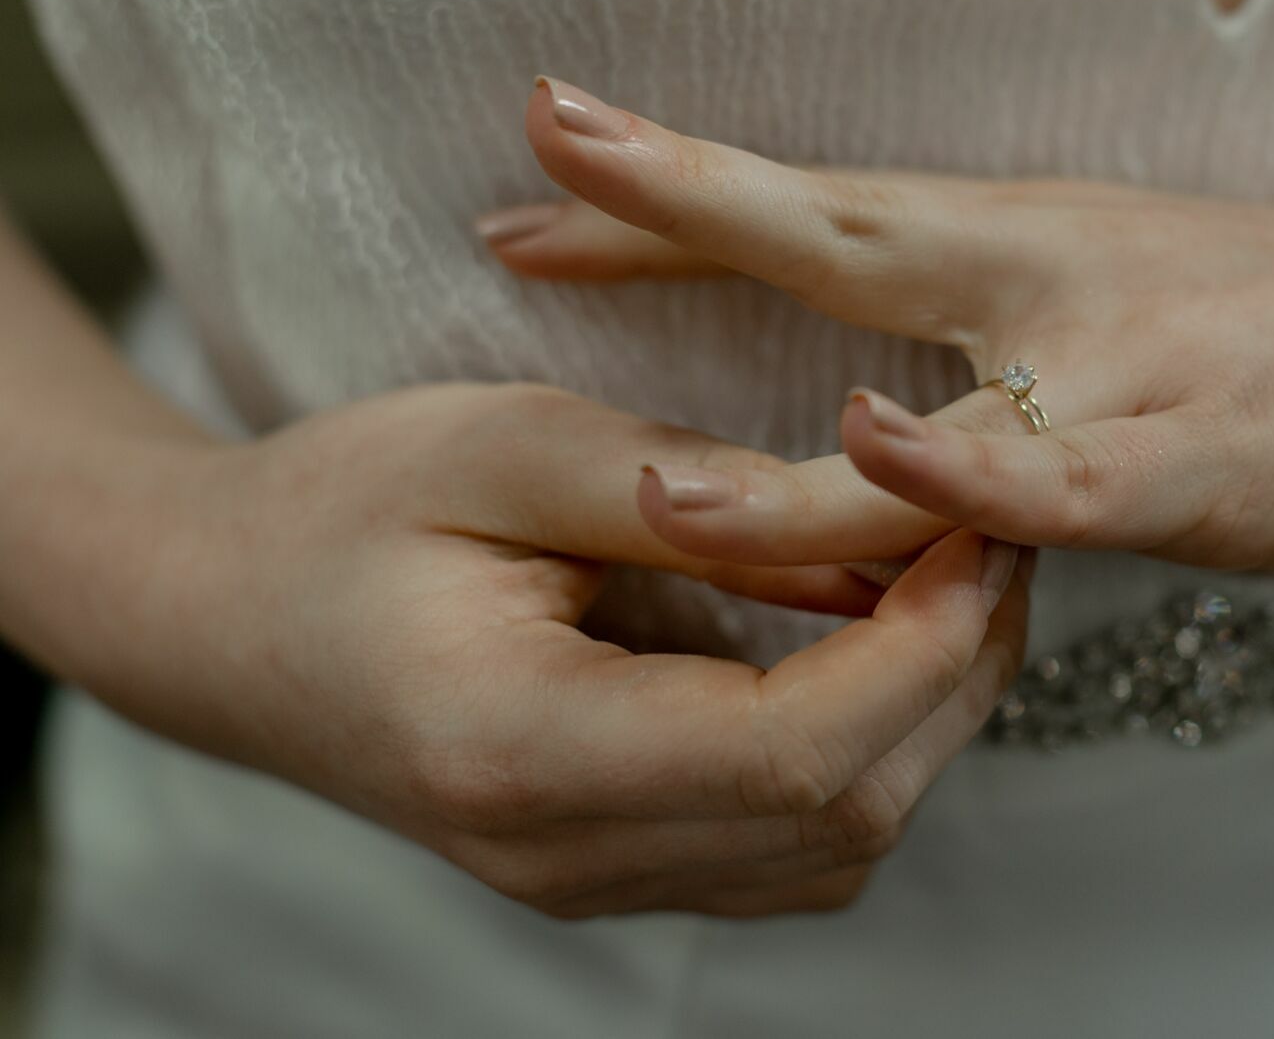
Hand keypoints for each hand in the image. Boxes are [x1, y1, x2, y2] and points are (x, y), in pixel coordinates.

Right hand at [69, 383, 1029, 918]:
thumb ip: (691, 496)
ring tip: (952, 573)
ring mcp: (593, 878)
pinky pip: (795, 839)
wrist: (222, 615)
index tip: (981, 528)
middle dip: (957, 671)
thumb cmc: (340, 509)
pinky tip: (877, 637)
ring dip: (930, 712)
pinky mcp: (619, 858)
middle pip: (842, 814)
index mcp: (519, 750)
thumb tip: (870, 542)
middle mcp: (565, 853)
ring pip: (839, 842)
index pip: (793, 752)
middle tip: (996, 529)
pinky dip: (871, 741)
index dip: (923, 646)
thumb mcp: (503, 449)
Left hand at [484, 77, 1273, 572]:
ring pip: (937, 415)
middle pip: (843, 236)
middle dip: (680, 204)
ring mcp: (1134, 374)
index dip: (680, 189)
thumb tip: (898, 410)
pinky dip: (976, 481)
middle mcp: (1061, 288)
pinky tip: (893, 459)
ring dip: (788, 458)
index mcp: (1034, 248)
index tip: (548, 157)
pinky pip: (1075, 483)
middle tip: (537, 158)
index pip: (826, 208)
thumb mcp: (1145, 309)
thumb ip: (1010, 353)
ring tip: (643, 474)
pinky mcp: (1213, 462)